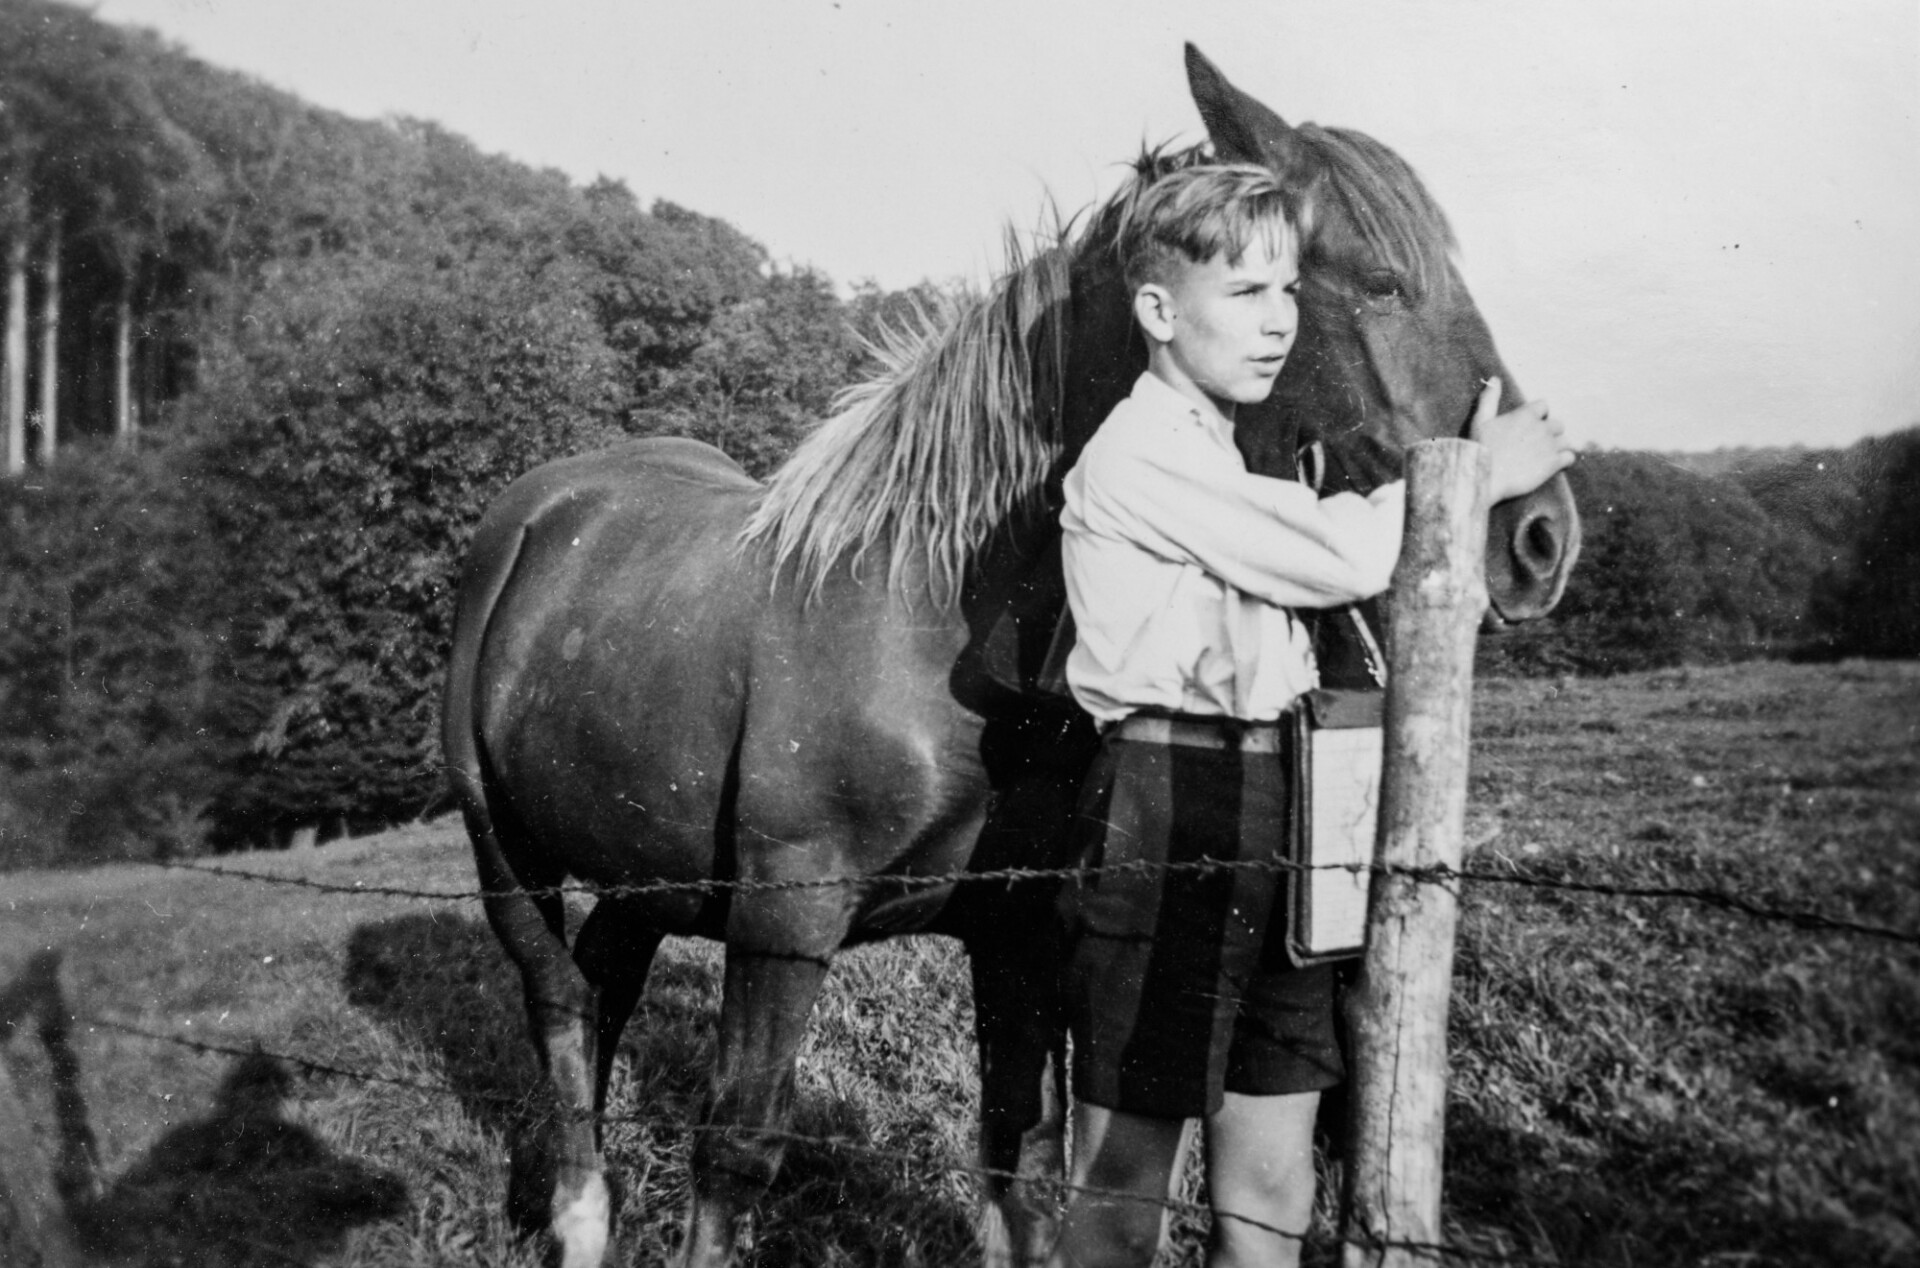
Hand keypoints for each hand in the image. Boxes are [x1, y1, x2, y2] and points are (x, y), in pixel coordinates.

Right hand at [1468, 377, 1574, 500]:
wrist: (1484, 476)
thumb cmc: (1479, 448)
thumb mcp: (1480, 419)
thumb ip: (1490, 398)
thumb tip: (1495, 379)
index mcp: (1526, 414)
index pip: (1544, 406)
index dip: (1538, 415)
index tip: (1529, 426)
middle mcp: (1541, 427)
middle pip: (1558, 425)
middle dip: (1550, 432)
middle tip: (1537, 444)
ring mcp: (1549, 446)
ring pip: (1565, 441)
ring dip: (1557, 447)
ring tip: (1545, 457)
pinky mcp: (1553, 464)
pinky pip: (1570, 457)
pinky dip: (1565, 461)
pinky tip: (1555, 465)